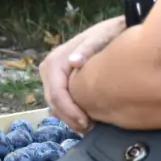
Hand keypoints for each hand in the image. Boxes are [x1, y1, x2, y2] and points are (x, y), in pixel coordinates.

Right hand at [40, 16, 125, 133]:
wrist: (111, 30)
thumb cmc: (107, 34)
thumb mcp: (100, 38)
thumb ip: (87, 49)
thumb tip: (74, 62)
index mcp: (55, 61)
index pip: (57, 94)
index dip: (70, 112)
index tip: (88, 123)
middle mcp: (49, 68)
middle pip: (53, 103)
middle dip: (70, 119)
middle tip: (91, 130)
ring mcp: (52, 76)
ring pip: (55, 105)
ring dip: (69, 119)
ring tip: (90, 128)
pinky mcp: (59, 81)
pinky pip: (60, 101)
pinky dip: (70, 113)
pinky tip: (86, 120)